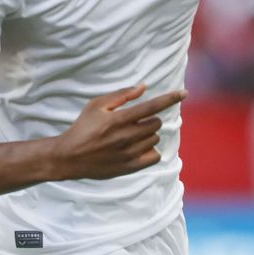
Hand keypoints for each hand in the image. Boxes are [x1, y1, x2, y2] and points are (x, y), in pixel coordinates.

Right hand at [52, 84, 186, 179]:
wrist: (69, 157)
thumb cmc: (83, 127)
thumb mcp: (96, 105)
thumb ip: (122, 95)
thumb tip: (143, 87)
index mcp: (119, 119)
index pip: (152, 106)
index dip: (170, 98)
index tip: (184, 93)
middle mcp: (127, 137)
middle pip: (155, 124)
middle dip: (149, 120)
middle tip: (133, 122)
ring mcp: (129, 154)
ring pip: (154, 139)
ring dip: (148, 135)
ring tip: (130, 136)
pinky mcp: (129, 167)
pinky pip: (154, 157)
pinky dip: (151, 151)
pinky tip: (138, 148)